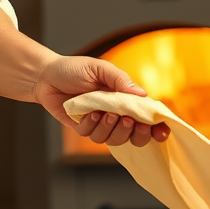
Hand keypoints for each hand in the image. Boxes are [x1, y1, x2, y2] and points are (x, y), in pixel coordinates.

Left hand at [33, 54, 169, 147]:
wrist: (47, 76)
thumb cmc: (75, 69)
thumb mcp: (100, 68)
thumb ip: (120, 80)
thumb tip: (143, 95)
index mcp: (126, 99)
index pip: (147, 118)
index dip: (157, 128)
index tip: (162, 131)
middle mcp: (116, 114)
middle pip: (134, 136)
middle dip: (135, 133)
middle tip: (129, 120)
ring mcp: (100, 123)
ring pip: (114, 140)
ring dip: (112, 128)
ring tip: (105, 112)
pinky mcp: (84, 129)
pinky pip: (93, 136)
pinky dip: (92, 125)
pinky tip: (88, 112)